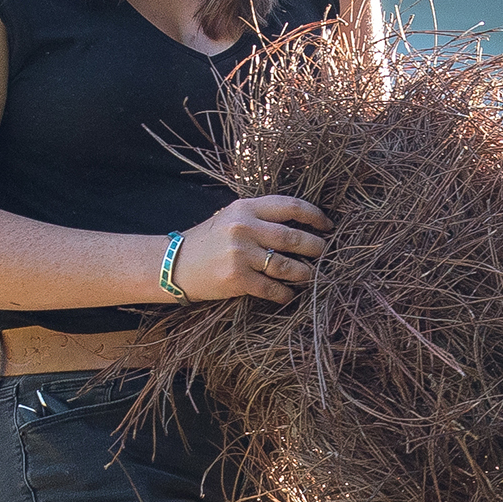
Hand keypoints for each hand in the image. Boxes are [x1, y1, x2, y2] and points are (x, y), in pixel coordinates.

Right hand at [174, 193, 327, 304]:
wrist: (175, 264)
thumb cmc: (209, 241)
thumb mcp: (232, 218)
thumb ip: (262, 217)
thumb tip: (302, 227)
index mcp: (246, 208)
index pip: (291, 206)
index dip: (315, 216)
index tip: (327, 225)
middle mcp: (244, 228)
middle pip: (294, 238)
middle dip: (316, 248)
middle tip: (324, 253)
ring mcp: (240, 254)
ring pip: (287, 266)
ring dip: (305, 273)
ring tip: (311, 276)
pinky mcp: (237, 279)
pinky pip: (272, 288)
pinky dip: (285, 294)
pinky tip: (289, 295)